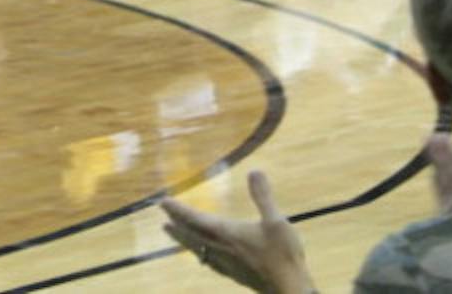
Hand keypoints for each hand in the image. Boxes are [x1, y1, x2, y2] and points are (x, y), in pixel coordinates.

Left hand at [160, 171, 309, 293]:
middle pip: (191, 234)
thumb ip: (263, 197)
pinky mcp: (234, 275)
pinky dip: (200, 253)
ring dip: (183, 238)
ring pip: (198, 249)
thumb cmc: (283, 255)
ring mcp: (226, 264)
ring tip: (172, 233)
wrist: (289, 290)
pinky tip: (204, 257)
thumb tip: (255, 171)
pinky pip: (209, 261)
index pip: (195, 219)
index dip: (178, 209)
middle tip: (163, 216)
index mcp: (227, 234)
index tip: (162, 202)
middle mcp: (221, 249)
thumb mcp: (276, 221)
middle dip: (176, 223)